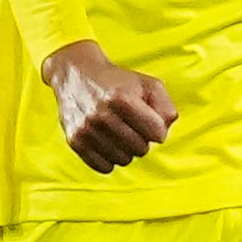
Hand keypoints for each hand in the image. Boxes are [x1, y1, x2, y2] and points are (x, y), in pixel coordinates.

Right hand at [43, 39, 175, 171]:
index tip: (149, 119)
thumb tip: (161, 137)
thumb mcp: (149, 85)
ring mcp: (86, 129)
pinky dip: (110, 158)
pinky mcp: (75, 141)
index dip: (157, 128)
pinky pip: (105, 167)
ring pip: (123, 160)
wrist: (77, 75)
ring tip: (118, 131)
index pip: (157, 134)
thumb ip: (166, 109)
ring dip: (126, 149)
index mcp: (121, 99)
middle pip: (141, 149)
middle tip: (132, 124)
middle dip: (142, 139)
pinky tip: (107, 141)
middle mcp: (101, 115)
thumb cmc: (119, 82)